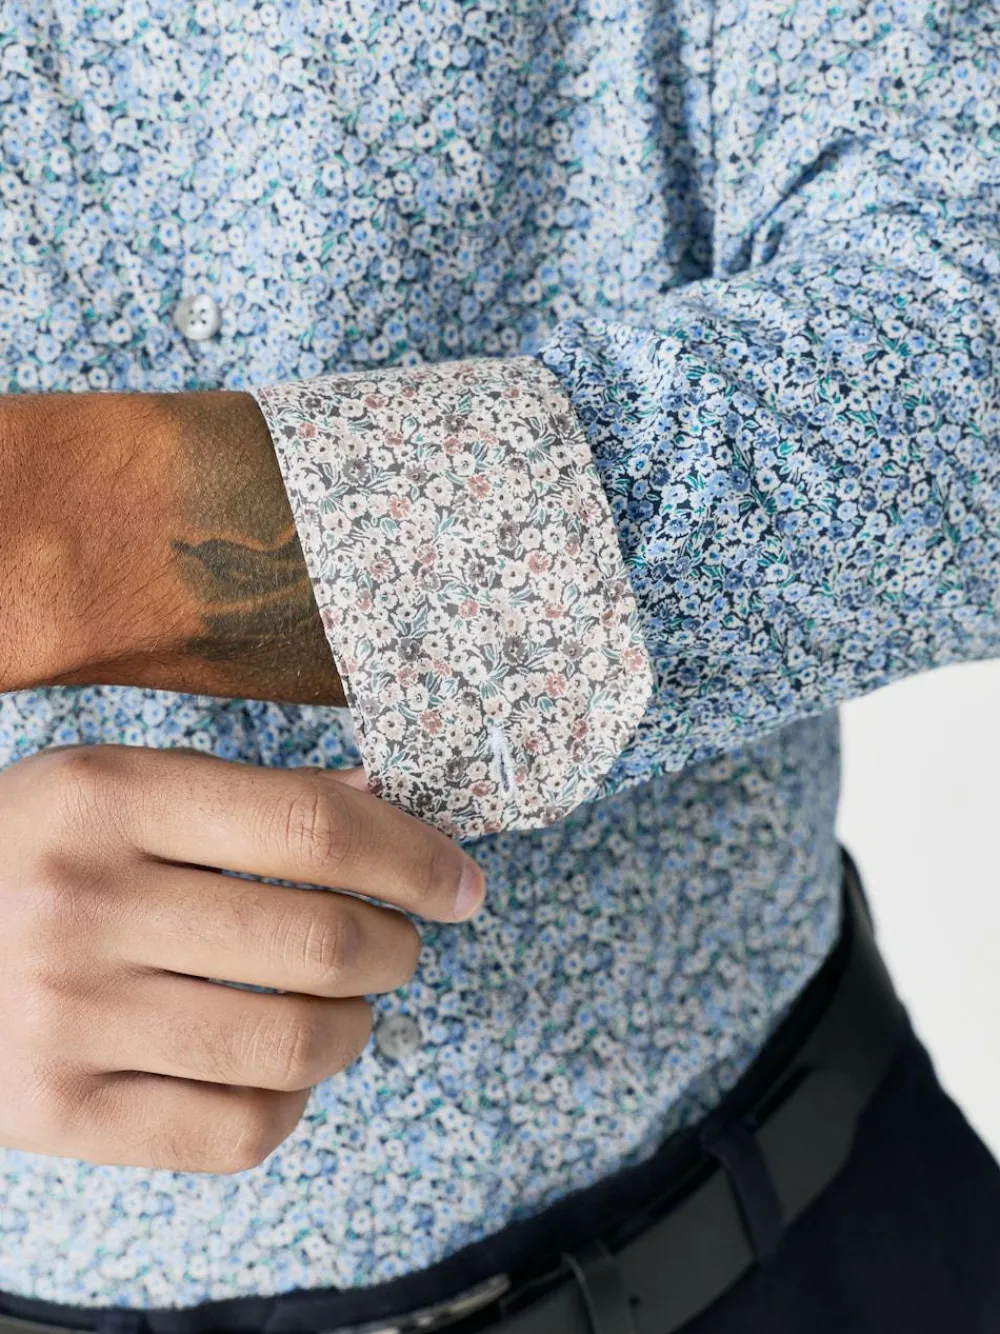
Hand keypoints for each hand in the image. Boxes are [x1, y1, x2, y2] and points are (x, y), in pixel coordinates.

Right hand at [0, 743, 484, 1173]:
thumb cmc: (25, 856)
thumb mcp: (112, 786)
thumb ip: (246, 796)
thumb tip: (385, 807)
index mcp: (106, 797)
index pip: (312, 826)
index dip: (414, 857)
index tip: (461, 883)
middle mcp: (82, 903)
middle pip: (321, 940)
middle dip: (398, 946)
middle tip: (397, 943)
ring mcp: (65, 1017)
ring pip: (296, 1042)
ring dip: (356, 1025)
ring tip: (344, 1006)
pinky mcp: (58, 1114)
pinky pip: (237, 1130)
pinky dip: (291, 1102)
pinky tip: (278, 1069)